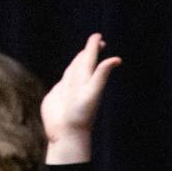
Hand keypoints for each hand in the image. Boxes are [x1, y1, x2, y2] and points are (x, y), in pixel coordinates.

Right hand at [41, 33, 122, 154]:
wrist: (66, 132)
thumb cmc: (81, 114)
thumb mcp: (92, 91)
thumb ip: (101, 74)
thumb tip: (116, 60)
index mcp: (86, 80)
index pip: (90, 60)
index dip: (93, 48)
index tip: (100, 38)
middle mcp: (77, 84)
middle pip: (83, 63)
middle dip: (89, 51)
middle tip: (96, 39)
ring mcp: (66, 90)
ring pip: (72, 71)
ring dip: (78, 62)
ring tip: (85, 53)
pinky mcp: (55, 97)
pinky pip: (61, 83)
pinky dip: (66, 77)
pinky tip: (68, 76)